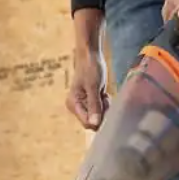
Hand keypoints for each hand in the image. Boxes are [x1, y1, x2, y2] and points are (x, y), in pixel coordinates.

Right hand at [67, 8, 107, 129]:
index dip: (99, 119)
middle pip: (93, 121)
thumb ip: (94, 105)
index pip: (87, 123)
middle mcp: (76, 107)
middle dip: (102, 112)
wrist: (90, 56)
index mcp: (73, 104)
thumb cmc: (90, 68)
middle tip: (104, 97)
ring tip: (103, 93)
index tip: (105, 104)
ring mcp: (83, 105)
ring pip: (98, 116)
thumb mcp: (93, 87)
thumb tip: (95, 124)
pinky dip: (104, 103)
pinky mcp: (89, 102)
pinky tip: (103, 93)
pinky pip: (100, 110)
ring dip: (104, 107)